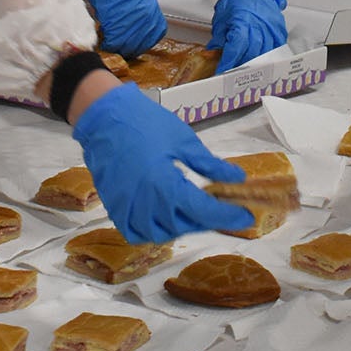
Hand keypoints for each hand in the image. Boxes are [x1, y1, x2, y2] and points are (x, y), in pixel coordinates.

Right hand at [70, 83, 251, 240]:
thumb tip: (236, 177)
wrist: (105, 116)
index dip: (227, 216)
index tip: (245, 216)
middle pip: (183, 225)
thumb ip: (210, 164)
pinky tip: (165, 219)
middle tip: (220, 209)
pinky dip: (152, 232)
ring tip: (194, 213)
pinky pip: (135, 231)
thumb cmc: (146, 122)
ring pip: (159, 234)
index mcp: (165, 185)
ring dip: (181, 227)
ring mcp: (127, 208)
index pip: (203, 211)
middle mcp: (145, 203)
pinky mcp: (114, 207)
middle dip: (206, 220)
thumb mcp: (184, 140)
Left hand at [209, 0, 288, 71]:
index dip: (228, 64)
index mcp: (242, 23)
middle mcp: (258, 27)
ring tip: (246, 69)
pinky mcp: (278, 30)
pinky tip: (261, 60)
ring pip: (264, 54)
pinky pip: (275, 48)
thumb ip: (219, 36)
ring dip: (254, 64)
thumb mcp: (222, 16)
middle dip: (240, 67)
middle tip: (232, 74)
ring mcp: (270, 29)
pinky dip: (267, 56)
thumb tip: (215, 50)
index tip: (222, 72)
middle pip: (250, 56)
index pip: (235, 51)